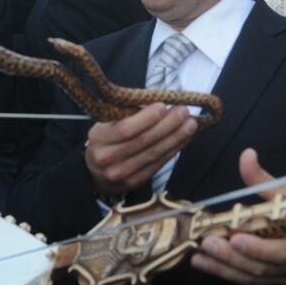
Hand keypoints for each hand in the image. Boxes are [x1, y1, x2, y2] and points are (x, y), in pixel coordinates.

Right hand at [84, 102, 198, 198]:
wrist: (95, 172)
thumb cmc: (106, 139)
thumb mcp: (108, 123)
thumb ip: (128, 113)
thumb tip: (155, 102)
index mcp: (99, 138)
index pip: (125, 128)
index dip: (147, 118)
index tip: (164, 106)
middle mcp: (107, 158)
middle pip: (143, 141)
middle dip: (167, 125)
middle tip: (183, 113)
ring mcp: (121, 173)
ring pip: (153, 154)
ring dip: (175, 138)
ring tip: (190, 125)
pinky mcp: (134, 182)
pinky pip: (157, 164)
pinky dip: (173, 150)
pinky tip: (184, 139)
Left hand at [190, 148, 285, 284]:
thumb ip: (264, 179)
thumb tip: (247, 155)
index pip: (283, 251)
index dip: (259, 248)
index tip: (235, 237)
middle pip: (263, 267)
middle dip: (232, 257)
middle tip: (207, 243)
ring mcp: (285, 275)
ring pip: (252, 276)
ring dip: (223, 268)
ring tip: (198, 257)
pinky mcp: (273, 280)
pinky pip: (248, 280)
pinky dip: (225, 273)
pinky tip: (204, 263)